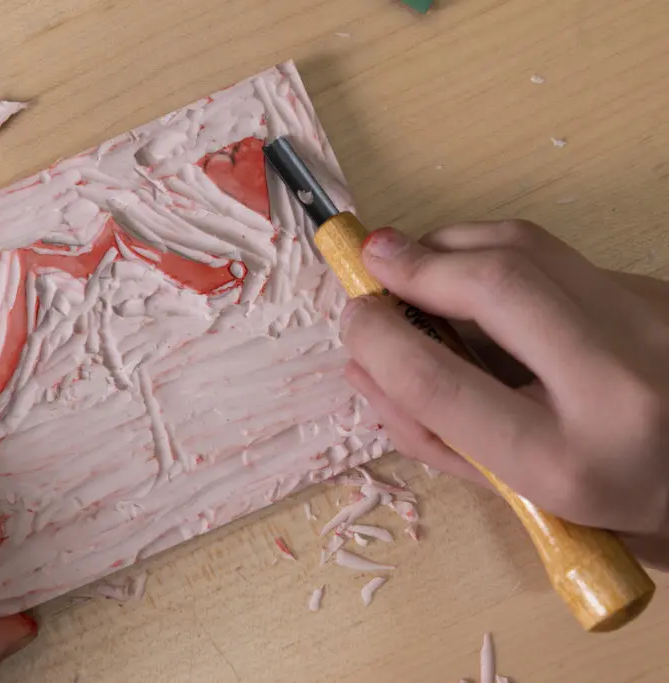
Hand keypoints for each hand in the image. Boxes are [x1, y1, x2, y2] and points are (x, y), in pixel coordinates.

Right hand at [340, 221, 668, 567]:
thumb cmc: (607, 505)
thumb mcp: (515, 493)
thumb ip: (431, 433)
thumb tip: (360, 363)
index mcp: (566, 465)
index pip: (442, 383)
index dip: (380, 339)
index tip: (351, 318)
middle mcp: (619, 388)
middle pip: (495, 284)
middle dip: (416, 262)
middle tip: (369, 257)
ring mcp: (649, 327)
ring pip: (527, 247)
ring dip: (450, 242)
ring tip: (412, 259)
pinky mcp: (657, 292)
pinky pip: (556, 254)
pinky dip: (497, 255)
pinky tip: (477, 279)